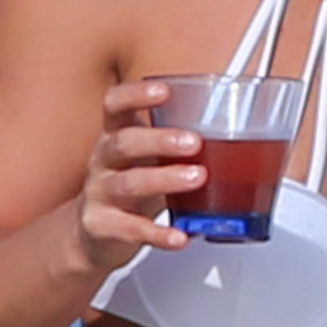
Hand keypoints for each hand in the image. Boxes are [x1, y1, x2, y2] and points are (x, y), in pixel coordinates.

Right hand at [74, 82, 203, 276]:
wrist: (92, 232)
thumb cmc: (128, 186)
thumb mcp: (146, 159)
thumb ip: (177, 148)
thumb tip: (234, 137)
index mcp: (115, 136)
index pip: (115, 105)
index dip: (135, 95)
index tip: (163, 91)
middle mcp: (103, 161)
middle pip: (123, 142)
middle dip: (159, 140)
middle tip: (194, 142)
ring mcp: (99, 194)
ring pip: (128, 183)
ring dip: (165, 179)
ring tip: (197, 178)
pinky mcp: (101, 226)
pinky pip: (131, 229)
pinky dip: (158, 234)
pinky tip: (179, 236)